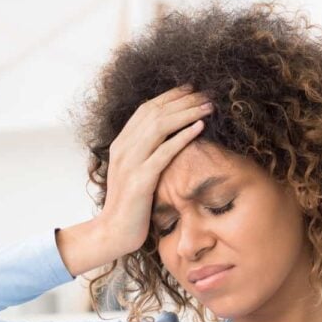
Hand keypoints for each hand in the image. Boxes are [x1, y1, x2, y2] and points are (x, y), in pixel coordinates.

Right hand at [98, 83, 214, 255]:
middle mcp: (123, 148)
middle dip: (182, 100)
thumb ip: (146, 154)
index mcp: (121, 144)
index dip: (170, 96)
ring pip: (159, 126)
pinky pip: (163, 152)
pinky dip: (182, 137)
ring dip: (186, 112)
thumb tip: (168, 139)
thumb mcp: (135, 173)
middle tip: (206, 93)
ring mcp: (130, 163)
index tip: (191, 89)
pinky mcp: (140, 180)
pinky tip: (199, 127)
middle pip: (155, 112)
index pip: (146, 109)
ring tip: (208, 106)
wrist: (114, 232)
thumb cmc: (130, 206)